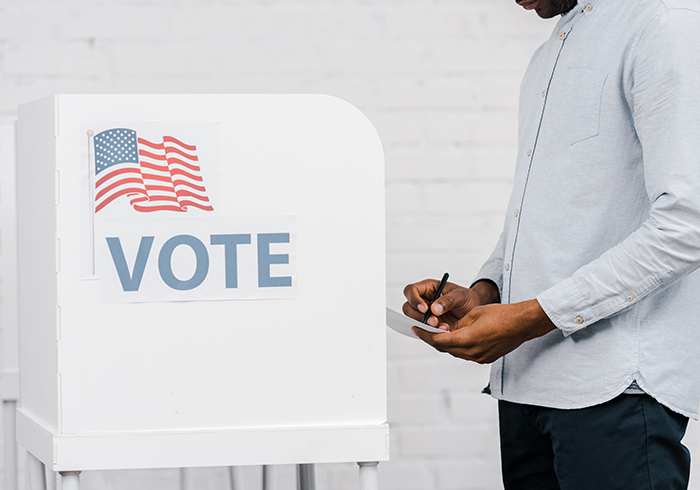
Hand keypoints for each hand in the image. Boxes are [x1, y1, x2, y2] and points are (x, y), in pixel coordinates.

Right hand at [402, 279, 499, 329]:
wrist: (475, 310)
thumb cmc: (467, 298)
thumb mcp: (461, 295)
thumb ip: (448, 300)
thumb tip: (434, 309)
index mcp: (428, 288)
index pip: (410, 291)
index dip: (414, 300)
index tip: (425, 309)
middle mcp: (423, 300)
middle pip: (408, 308)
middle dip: (419, 317)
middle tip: (434, 322)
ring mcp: (425, 314)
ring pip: (414, 321)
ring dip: (426, 327)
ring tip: (444, 327)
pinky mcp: (430, 326)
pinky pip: (424, 331)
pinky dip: (432, 333)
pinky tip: (445, 331)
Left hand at [412, 299, 556, 363]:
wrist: (522, 324)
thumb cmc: (501, 314)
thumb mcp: (474, 314)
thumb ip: (457, 324)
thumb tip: (447, 329)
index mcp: (467, 339)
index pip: (438, 340)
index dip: (424, 335)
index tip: (415, 329)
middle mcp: (472, 352)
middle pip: (444, 348)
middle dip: (432, 339)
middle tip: (422, 330)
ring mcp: (479, 358)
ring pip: (455, 352)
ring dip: (445, 344)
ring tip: (437, 333)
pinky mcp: (485, 359)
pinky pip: (465, 354)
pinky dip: (457, 347)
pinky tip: (455, 338)